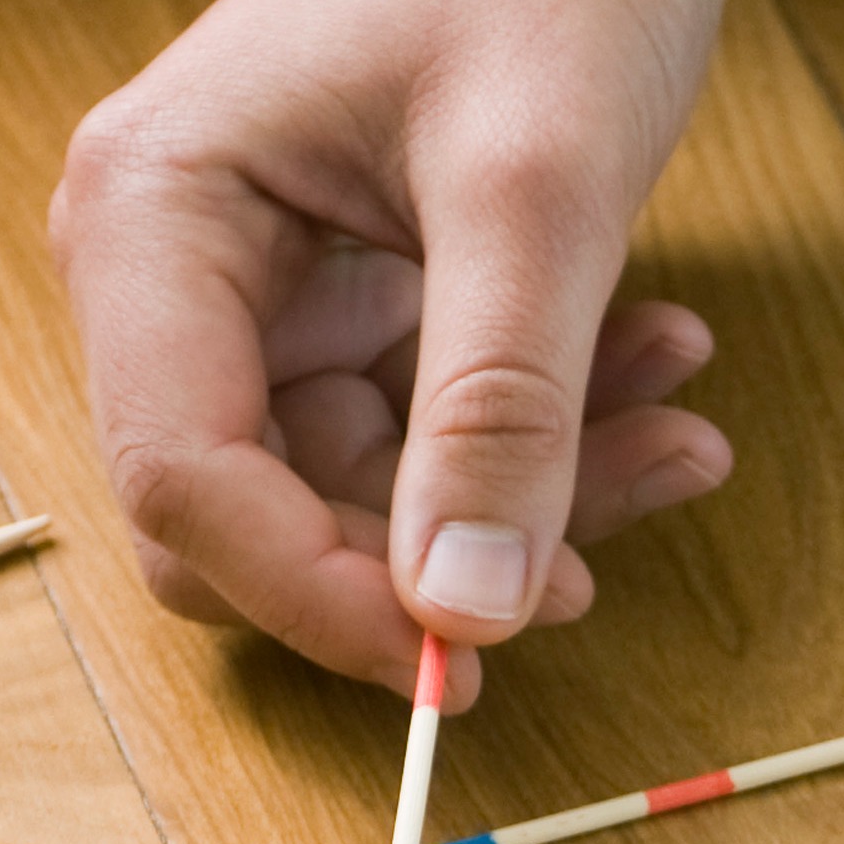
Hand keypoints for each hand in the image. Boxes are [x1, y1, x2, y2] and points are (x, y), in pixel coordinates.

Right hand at [51, 0, 738, 701]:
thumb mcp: (537, 185)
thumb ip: (502, 403)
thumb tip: (468, 612)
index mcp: (155, 217)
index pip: (185, 483)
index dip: (316, 595)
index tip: (466, 658)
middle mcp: (182, 269)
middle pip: (264, 513)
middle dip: (437, 554)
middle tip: (601, 565)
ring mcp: (270, 286)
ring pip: (372, 490)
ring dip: (536, 490)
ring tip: (687, 424)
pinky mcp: (362, 294)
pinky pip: (437, 427)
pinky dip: (556, 428)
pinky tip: (669, 364)